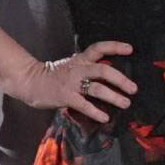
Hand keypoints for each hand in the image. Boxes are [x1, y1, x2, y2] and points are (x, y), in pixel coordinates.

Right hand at [7, 40, 137, 125]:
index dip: (115, 47)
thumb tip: (110, 76)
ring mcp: (72, 83)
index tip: (130, 49)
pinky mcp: (66, 96)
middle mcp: (78, 69)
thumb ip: (88, 67)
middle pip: (103, 70)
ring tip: (126, 104)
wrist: (30, 81)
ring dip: (113, 97)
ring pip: (97, 88)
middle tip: (134, 89)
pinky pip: (84, 104)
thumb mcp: (72, 65)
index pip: (99, 48)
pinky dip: (96, 112)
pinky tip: (105, 117)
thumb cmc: (54, 75)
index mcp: (80, 59)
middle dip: (121, 80)